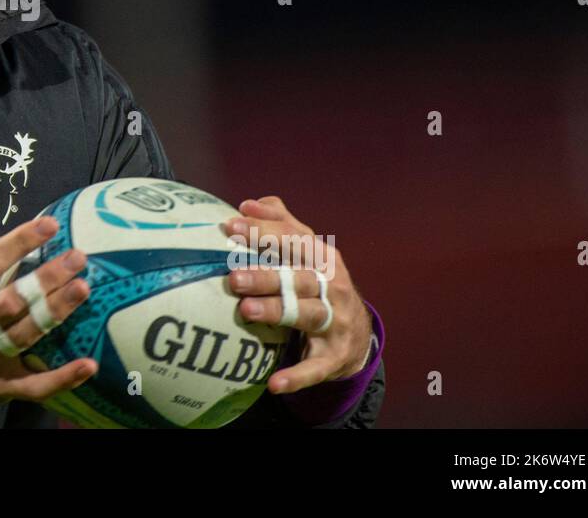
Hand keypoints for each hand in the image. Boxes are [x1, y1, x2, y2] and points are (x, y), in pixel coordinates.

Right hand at [0, 181, 96, 408]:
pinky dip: (62, 378)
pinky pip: (34, 386)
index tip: (49, 224)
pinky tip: (89, 365)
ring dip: (56, 314)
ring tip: (84, 288)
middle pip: (10, 302)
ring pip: (25, 336)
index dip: (17, 244)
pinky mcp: (2, 387)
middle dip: (44, 280)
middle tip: (78, 257)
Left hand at [221, 195, 372, 394]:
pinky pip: (315, 368)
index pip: (293, 240)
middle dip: (266, 275)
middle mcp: (334, 286)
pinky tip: (274, 383)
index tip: (230, 226)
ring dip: (277, 312)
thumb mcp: (308, 251)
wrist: (357, 333)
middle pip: (297, 277)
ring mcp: (336, 321)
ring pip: (306, 314)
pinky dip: (296, 376)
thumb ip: (282, 223)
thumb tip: (249, 203)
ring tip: (246, 310)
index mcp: (324, 257)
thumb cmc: (319, 282)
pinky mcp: (334, 356)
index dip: (263, 232)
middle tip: (233, 276)